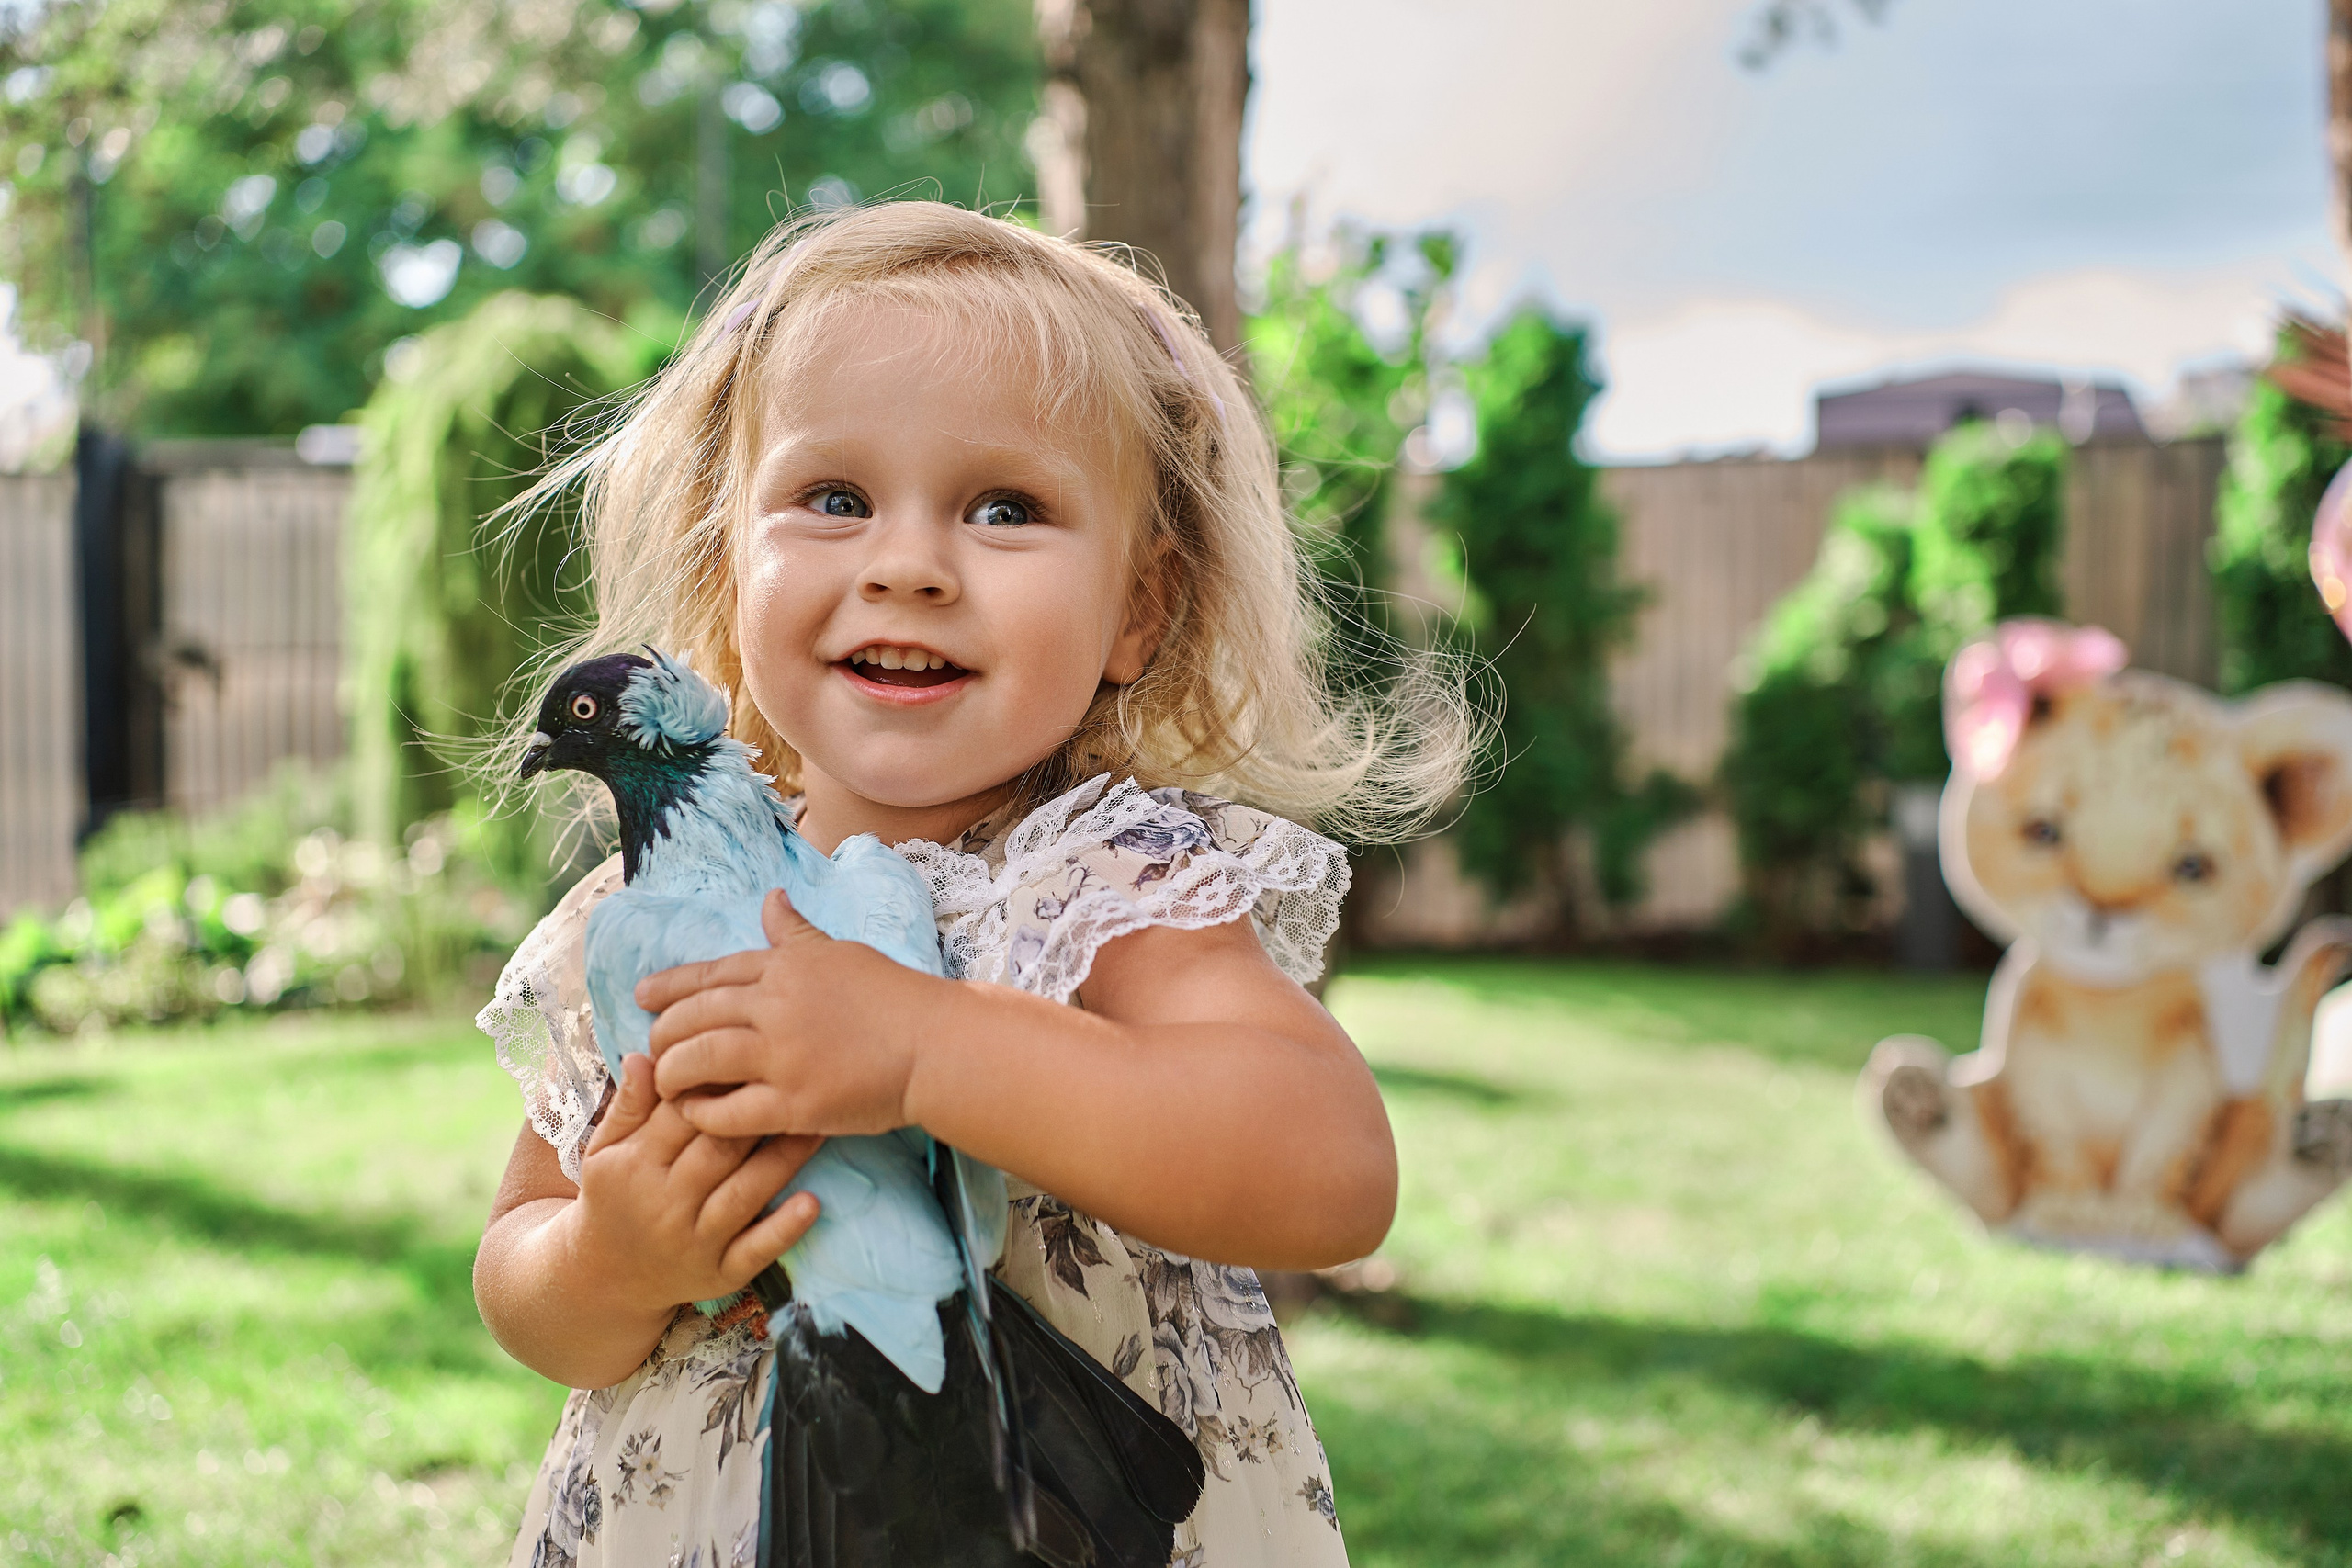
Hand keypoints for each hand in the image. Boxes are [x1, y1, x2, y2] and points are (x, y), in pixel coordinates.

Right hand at [566, 1054, 824, 1315]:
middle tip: (803, 1080)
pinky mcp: (720, 1273)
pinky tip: (813, 1203)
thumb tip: (645, 1055)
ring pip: (745, 1192)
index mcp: (637, 1165)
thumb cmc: (614, 1197)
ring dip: (785, 1159)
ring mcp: (695, 1242)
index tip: (754, 1054)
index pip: (681, 1115)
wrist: (608, 1278)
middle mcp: (666, 1204)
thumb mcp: (606, 1150)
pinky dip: (785, 1229)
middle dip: (759, 1115)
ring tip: (820, 1126)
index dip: (718, 1083)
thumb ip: (629, 1105)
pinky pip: (757, 1250)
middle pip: (720, 1149)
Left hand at [639, 888, 933, 1139]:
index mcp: (785, 967)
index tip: (641, 996)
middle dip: (664, 1033)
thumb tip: (771, 899)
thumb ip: (797, 933)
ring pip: (700, 1062)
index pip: (712, 973)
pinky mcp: (794, 1104)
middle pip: (694, 1017)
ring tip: (666, 1083)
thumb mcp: (841, 952)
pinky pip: (729, 1113)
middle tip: (652, 1047)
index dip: (671, 985)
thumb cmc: (895, 996)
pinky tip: (695, 1115)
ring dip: (674, 1074)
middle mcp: (774, 1006)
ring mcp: (781, 1057)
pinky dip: (704, 1115)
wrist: (935, 1044)